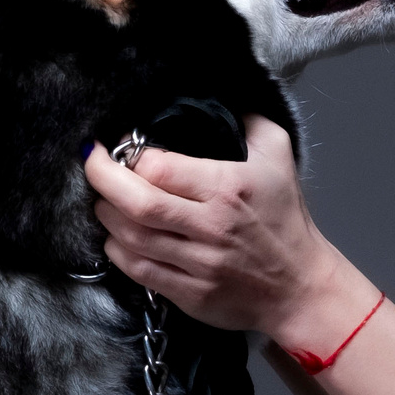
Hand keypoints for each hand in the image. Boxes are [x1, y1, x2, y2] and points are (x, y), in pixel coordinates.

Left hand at [83, 116, 369, 345]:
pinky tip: (119, 236)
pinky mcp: (191, 295)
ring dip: (106, 215)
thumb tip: (220, 99)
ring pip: (130, 238)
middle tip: (93, 163)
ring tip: (105, 200)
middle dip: (102, 179)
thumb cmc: (287, 222)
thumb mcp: (279, 158)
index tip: (123, 147)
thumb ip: (250, 122)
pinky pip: (138, 271)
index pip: (159, 168)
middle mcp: (210, 228)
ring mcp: (199, 265)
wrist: (301, 288)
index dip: (131, 155)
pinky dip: (118, 251)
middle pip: (136, 203)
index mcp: (227, 189)